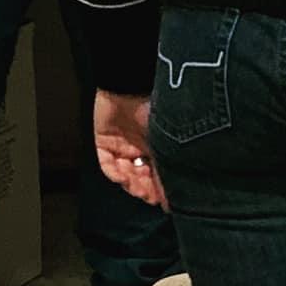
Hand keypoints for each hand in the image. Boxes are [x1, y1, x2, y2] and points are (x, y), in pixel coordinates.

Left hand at [93, 90, 166, 210]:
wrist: (133, 84)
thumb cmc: (160, 106)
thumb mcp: (171, 138)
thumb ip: (173, 162)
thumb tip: (181, 188)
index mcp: (160, 144)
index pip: (160, 173)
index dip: (163, 189)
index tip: (168, 202)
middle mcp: (141, 146)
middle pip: (143, 176)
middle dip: (147, 189)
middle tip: (152, 197)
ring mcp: (122, 145)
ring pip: (126, 174)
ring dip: (132, 184)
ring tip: (138, 188)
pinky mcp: (104, 141)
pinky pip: (107, 164)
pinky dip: (115, 173)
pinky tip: (124, 176)